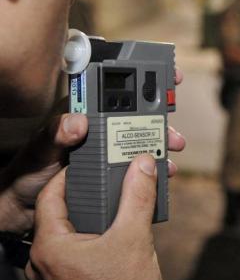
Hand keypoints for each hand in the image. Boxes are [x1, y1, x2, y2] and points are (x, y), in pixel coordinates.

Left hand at [0, 68, 184, 233]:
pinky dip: (153, 164)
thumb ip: (56, 134)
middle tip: (172, 115)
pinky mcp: (112, 166)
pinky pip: (137, 161)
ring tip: (173, 146)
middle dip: (159, 113)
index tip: (163, 76)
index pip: (112, 88)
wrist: (27, 203)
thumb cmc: (30, 169)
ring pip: (141, 137)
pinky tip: (164, 169)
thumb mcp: (41, 148)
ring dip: (160, 139)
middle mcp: (99, 125)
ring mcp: (107, 146)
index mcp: (83, 111)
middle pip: (135, 112)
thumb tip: (78, 122)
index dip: (139, 77)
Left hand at [26, 155, 162, 279]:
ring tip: (111, 197)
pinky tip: (114, 224)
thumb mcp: (134, 238)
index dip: (68, 174)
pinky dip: (93, 229)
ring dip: (90, 211)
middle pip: (60, 212)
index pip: (51, 196)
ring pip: (69, 229)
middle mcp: (47, 261)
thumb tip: (143, 164)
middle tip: (102, 177)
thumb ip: (138, 196)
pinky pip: (76, 245)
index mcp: (52, 247)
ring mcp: (57, 274)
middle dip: (83, 192)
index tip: (87, 162)